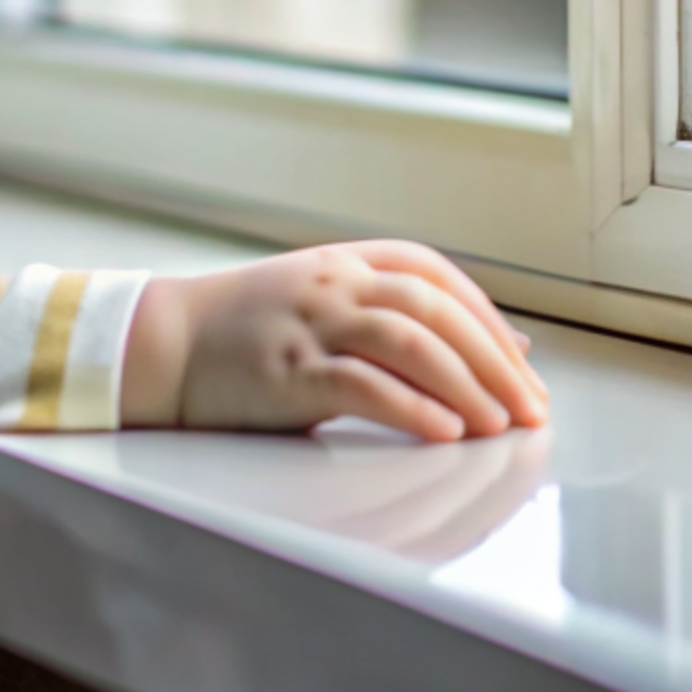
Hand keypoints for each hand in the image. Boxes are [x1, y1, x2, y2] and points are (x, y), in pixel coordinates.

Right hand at [120, 239, 548, 440]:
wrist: (160, 345)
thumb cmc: (246, 334)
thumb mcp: (321, 308)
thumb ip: (392, 320)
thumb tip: (489, 350)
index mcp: (345, 261)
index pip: (435, 274)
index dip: (486, 317)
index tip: (523, 364)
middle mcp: (334, 283)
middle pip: (435, 308)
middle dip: (493, 360)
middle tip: (531, 406)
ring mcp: (310, 323)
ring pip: (409, 340)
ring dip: (465, 382)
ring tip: (500, 423)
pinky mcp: (287, 371)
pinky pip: (362, 384)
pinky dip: (411, 408)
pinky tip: (444, 430)